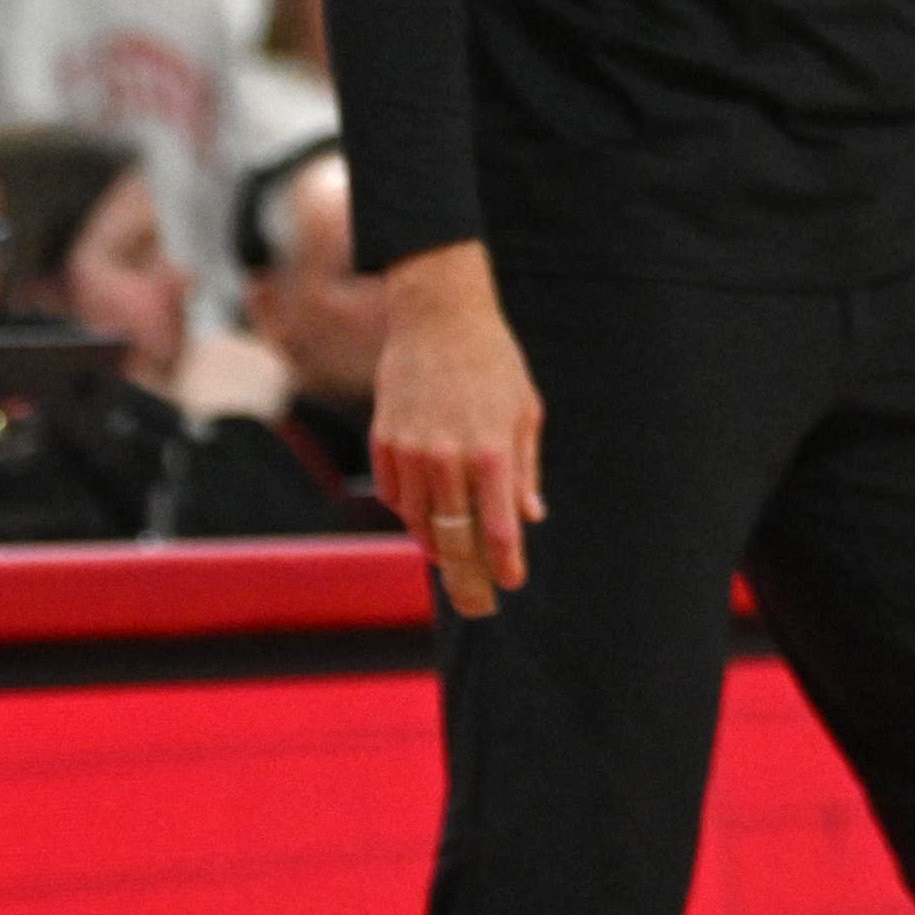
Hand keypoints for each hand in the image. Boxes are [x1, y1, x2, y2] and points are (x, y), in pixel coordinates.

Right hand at [372, 243, 544, 616]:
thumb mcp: (524, 409)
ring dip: (437, 543)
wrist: (438, 317)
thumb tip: (530, 515)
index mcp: (491, 451)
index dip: (505, 563)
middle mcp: (448, 458)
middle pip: (454, 536)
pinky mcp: (384, 442)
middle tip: (476, 598)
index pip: (499, 527)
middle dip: (467, 572)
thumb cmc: (493, 362)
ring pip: (420, 523)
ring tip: (452, 555)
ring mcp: (411, 452)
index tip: (509, 584)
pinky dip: (411, 511)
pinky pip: (395, 496)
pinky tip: (425, 511)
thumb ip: (525, 468)